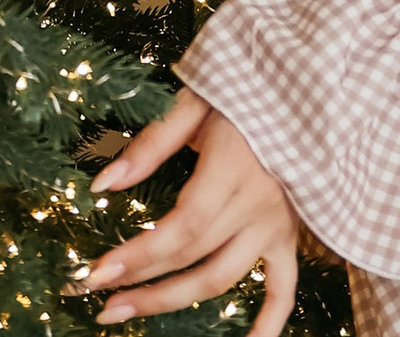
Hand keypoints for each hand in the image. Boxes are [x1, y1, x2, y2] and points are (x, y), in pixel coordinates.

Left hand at [77, 89, 301, 336]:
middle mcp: (256, 202)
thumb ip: (151, 143)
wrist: (302, 86)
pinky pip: (284, 287)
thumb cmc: (242, 89)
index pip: (181, 227)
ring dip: (174, 301)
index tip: (97, 273)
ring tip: (129, 312)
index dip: (138, 254)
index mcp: (231, 165)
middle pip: (193, 256)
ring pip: (224, 278)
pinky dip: (271, 321)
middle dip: (142, 280)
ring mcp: (277, 224)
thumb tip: (103, 183)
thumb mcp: (195, 101)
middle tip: (100, 301)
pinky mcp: (291, 235)